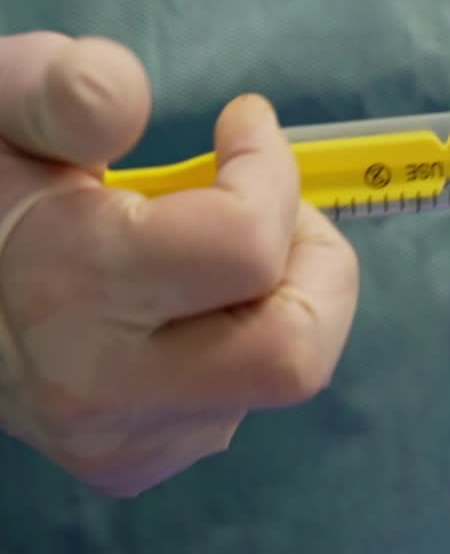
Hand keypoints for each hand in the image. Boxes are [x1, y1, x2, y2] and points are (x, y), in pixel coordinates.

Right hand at [0, 33, 358, 495]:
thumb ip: (58, 92)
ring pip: (282, 374)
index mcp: (66, 284)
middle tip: (269, 203)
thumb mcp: (4, 100)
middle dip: (314, 260)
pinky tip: (196, 294)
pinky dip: (253, 329)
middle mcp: (97, 385)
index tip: (242, 122)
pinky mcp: (139, 461)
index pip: (246, 247)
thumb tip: (124, 104)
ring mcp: (122, 437)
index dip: (270, 168)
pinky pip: (247, 397)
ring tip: (224, 239)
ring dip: (289, 289)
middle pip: (292, 353)